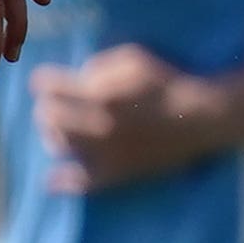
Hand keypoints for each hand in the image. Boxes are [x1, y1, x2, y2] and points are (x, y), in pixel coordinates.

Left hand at [33, 44, 231, 191]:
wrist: (202, 118)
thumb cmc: (168, 83)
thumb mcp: (132, 59)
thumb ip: (99, 66)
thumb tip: (79, 79)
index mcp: (96, 95)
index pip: (50, 89)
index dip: (43, 82)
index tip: (41, 82)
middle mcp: (94, 125)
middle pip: (47, 118)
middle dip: (46, 108)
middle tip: (52, 106)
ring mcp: (103, 152)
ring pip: (60, 146)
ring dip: (53, 136)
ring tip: (57, 131)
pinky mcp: (116, 173)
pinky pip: (83, 183)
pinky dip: (64, 182)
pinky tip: (52, 181)